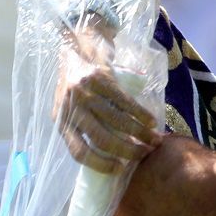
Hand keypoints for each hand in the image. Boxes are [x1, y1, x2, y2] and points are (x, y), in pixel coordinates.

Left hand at [56, 26, 160, 174]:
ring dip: (140, 135)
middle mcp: (70, 108)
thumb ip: (85, 127)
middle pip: (102, 139)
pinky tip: (152, 122)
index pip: (78, 152)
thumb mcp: (71, 108)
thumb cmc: (76, 83)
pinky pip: (125, 103)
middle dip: (128, 151)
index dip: (100, 165)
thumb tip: (114, 155)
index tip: (120, 170)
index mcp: (61, 120)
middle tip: (146, 154)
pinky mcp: (99, 78)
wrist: (75, 45)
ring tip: (154, 140)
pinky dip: (141, 115)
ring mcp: (84, 93)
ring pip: (117, 122)